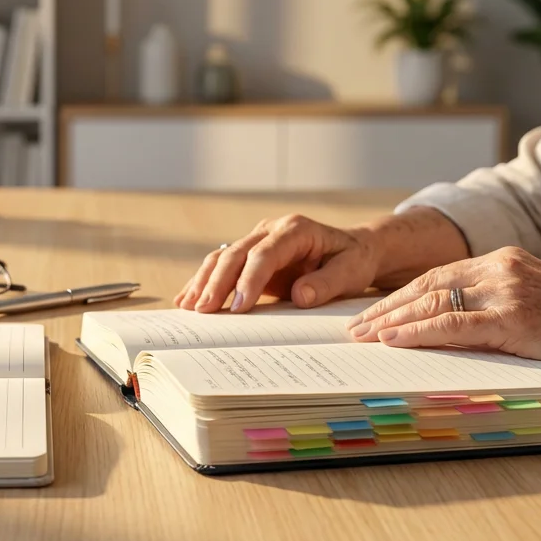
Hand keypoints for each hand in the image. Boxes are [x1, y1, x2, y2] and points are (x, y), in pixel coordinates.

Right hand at [174, 215, 383, 312]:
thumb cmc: (353, 260)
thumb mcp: (352, 272)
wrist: (353, 250)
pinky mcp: (250, 257)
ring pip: (222, 258)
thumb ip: (327, 283)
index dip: (249, 280)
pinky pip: (222, 267)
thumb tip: (299, 296)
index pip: (264, 253)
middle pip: (235, 254)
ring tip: (189, 307)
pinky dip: (204, 282)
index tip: (239, 307)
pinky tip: (187, 298)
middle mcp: (271, 230)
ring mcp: (257, 241)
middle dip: (217, 283)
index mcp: (295, 229)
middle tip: (204, 311)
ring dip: (204, 282)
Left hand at [346, 246, 540, 383]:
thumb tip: (451, 335)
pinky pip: (453, 324)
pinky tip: (391, 340)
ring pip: (432, 301)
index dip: (400, 295)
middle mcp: (502, 268)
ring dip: (391, 321)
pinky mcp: (514, 318)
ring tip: (363, 337)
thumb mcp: (535, 309)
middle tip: (354, 328)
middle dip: (385, 308)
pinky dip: (417, 332)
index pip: (437, 275)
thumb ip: (496, 310)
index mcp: (505, 261)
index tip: (372, 313)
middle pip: (426, 284)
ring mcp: (507, 291)